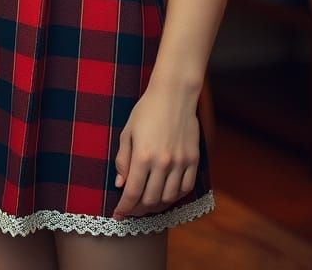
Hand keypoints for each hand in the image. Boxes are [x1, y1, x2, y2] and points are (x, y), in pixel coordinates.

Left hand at [112, 80, 200, 218]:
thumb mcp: (128, 132)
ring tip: (147, 205)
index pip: (132, 192)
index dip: (124, 208)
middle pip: (150, 199)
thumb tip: (120, 184)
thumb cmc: (147, 110)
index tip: (118, 215)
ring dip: (156, 206)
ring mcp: (180, 163)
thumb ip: (123, 159)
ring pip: (169, 197)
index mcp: (143, 155)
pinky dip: (176, 196)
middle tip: (131, 210)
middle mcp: (163, 163)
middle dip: (138, 209)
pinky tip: (167, 195)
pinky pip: (186, 188)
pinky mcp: (193, 160)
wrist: (174, 95)